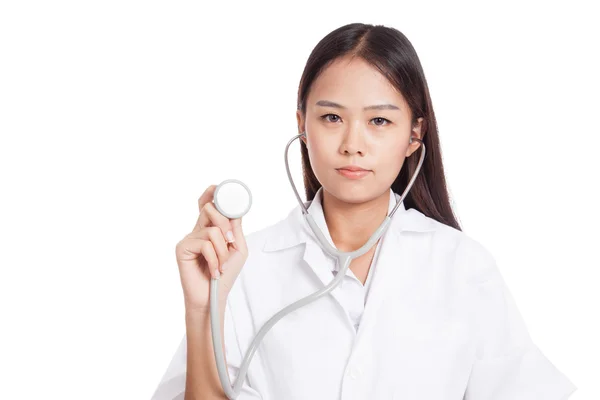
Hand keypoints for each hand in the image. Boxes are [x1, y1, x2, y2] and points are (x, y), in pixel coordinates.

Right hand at [175, 185, 248, 312]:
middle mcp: (197, 230)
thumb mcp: (237, 249)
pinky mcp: (182, 248)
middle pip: (209, 210)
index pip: (207, 206)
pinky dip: (215, 258)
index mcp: (209, 229)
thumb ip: (235, 229)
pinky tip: (214, 271)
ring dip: (223, 250)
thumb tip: (235, 209)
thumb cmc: (224, 275)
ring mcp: (188, 238)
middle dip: (225, 225)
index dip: (210, 194)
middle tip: (230, 242)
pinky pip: (205, 244)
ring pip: (212, 230)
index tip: (216, 186)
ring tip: (221, 265)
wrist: (212, 297)